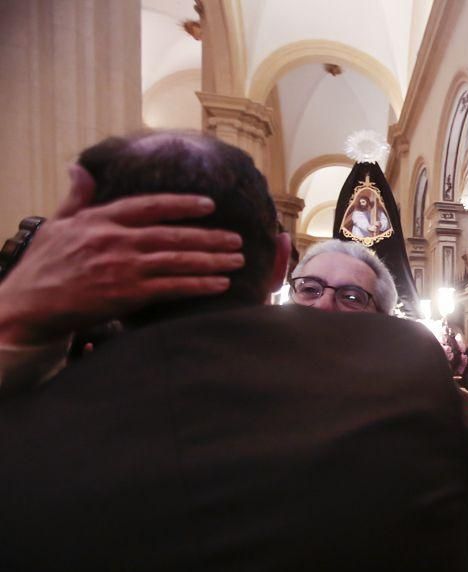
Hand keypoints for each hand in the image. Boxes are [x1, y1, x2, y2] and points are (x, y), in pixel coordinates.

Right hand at [0, 165, 242, 344]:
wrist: (28, 306)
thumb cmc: (42, 266)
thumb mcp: (56, 224)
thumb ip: (76, 198)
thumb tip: (78, 167)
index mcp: (101, 220)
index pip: (149, 205)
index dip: (182, 204)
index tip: (208, 204)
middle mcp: (116, 240)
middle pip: (174, 234)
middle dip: (210, 236)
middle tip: (236, 238)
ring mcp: (124, 268)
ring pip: (179, 260)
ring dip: (212, 260)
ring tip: (237, 260)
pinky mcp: (128, 295)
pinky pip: (172, 287)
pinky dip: (199, 285)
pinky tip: (220, 284)